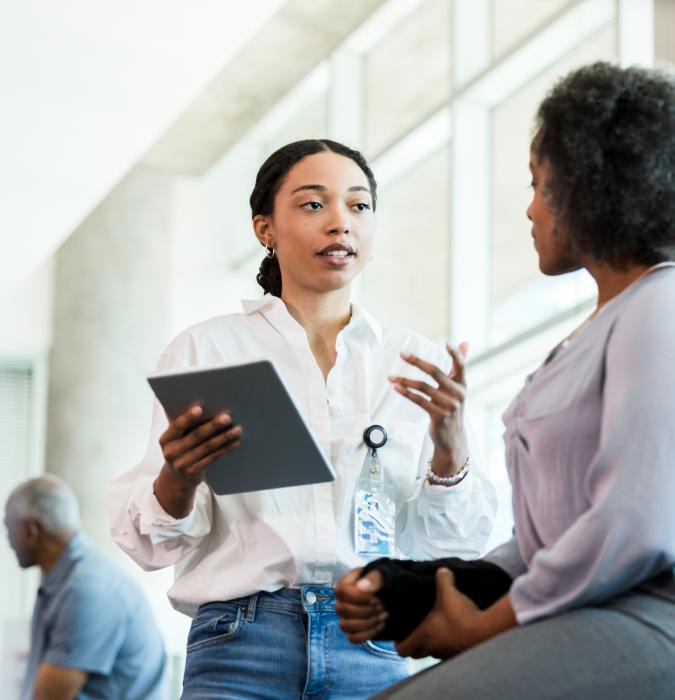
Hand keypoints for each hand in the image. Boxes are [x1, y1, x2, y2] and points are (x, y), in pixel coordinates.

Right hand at [160, 405, 241, 482]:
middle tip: (227, 417)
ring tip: (237, 429)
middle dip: (213, 426)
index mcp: (166, 439)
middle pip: (196, 436)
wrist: (176, 478)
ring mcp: (182, 464)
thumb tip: (194, 398)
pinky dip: (225, 449)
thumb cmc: (179, 448)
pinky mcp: (194, 472)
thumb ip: (181, 421)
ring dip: (224, 437)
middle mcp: (171, 452)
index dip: (188, 417)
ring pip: (207, 447)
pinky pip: (212, 458)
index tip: (200, 408)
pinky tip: (235, 442)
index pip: (176, 426)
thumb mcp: (176, 436)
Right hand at [335, 568, 388, 642]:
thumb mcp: (383, 576)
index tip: (376, 598)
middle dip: (365, 611)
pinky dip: (368, 634)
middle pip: (342, 609)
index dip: (358, 597)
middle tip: (381, 606)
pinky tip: (380, 625)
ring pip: (345, 625)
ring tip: (383, 615)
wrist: (393, 596)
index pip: (341, 591)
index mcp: (346, 583)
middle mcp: (342, 600)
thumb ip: (374, 578)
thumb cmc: (385, 583)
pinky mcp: (352, 630)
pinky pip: (353, 638)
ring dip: (367, 623)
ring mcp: (345, 616)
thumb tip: (361, 587)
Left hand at [389, 342, 468, 474]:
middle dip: (417, 361)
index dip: (455, 354)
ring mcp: (449, 405)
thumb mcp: (458, 388)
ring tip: (391, 377)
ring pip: (423, 387)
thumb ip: (458, 366)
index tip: (447, 342)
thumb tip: (463, 342)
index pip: (461, 365)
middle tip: (401, 353)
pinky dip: (406, 393)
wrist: (452, 439)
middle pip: (435, 372)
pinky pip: (419, 401)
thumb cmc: (452, 408)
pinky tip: (396, 387)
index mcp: (463, 384)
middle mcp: (458, 393)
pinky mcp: (438, 416)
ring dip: (405, 380)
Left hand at [395, 568, 480, 659]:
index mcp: (424, 636)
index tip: (399, 637)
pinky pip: (448, 653)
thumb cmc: (460, 614)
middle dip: (414, 645)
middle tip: (416, 632)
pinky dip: (447, 646)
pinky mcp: (460, 655)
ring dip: (432, 645)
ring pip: (433, 653)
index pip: (403, 650)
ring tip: (434, 631)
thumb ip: (443, 579)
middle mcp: (433, 649)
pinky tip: (452, 634)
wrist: (485, 632)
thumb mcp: (449, 592)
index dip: (399, 644)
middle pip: (417, 654)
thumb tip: (442, 570)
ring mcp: (447, 655)